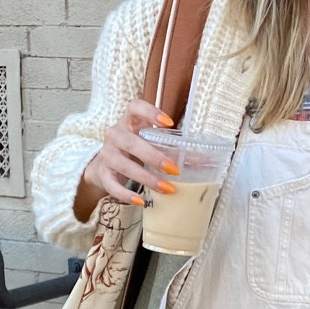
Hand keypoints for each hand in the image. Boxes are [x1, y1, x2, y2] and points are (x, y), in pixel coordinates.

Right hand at [74, 99, 178, 222]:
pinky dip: (126, 194)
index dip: (150, 112)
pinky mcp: (102, 174)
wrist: (102, 167)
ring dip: (147, 178)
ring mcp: (107, 155)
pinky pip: (113, 185)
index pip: (134, 107)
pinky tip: (141, 201)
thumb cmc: (133, 151)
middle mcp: (115, 135)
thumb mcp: (149, 144)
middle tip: (174, 169)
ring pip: (124, 165)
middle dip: (153, 156)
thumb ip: (174, 149)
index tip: (168, 123)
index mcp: (129, 122)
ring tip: (167, 188)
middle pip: (131, 142)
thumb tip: (207, 161)